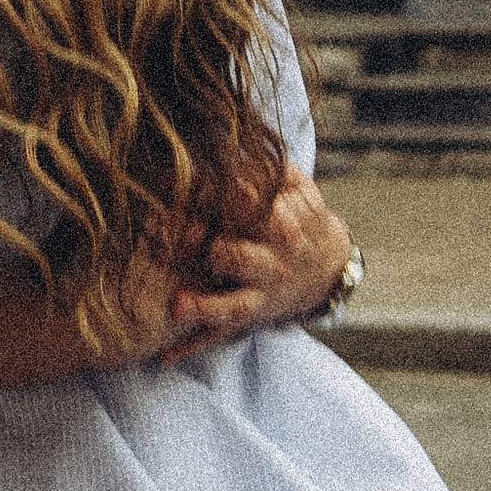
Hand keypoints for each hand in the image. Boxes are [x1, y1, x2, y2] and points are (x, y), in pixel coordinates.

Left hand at [158, 170, 354, 362]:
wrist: (329, 270)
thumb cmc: (301, 217)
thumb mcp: (298, 187)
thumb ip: (268, 163)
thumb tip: (227, 131)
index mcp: (283, 225)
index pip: (251, 206)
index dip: (219, 193)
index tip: (186, 182)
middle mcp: (272, 264)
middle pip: (238, 255)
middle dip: (208, 248)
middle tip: (172, 238)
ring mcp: (259, 296)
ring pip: (230, 304)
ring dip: (203, 306)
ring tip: (177, 305)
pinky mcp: (246, 320)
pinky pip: (216, 337)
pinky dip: (189, 348)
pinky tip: (162, 358)